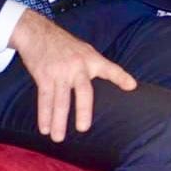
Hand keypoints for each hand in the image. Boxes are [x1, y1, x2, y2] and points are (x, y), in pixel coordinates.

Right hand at [10, 10, 136, 141]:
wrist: (38, 32)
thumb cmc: (65, 45)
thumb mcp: (85, 50)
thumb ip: (97, 66)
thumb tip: (116, 82)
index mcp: (90, 59)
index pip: (109, 68)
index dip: (121, 77)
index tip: (132, 86)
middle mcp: (77, 66)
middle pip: (83, 91)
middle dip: (83, 110)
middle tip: (83, 128)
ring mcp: (60, 71)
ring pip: (60, 100)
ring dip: (58, 120)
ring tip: (58, 138)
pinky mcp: (44, 75)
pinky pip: (44, 98)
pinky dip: (44, 115)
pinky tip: (44, 128)